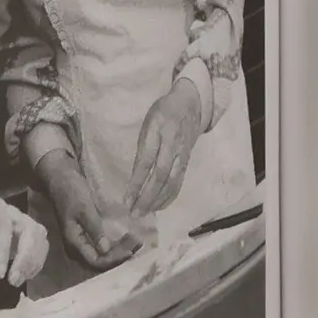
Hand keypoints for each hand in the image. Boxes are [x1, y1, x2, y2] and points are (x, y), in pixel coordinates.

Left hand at [0, 175, 51, 288]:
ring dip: (32, 263)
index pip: (4, 229)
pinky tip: (25, 275)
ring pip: (39, 239)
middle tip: (13, 281)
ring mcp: (26, 221)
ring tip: (18, 281)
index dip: (4, 253)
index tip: (0, 275)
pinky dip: (36, 262)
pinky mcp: (31, 231)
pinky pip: (41, 245)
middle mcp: (15, 213)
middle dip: (24, 259)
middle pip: (29, 232)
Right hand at [38, 150, 141, 272]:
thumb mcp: (84, 209)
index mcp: (73, 242)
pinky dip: (116, 246)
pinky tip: (128, 239)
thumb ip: (94, 229)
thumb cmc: (71, 192)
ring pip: (103, 257)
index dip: (113, 259)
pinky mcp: (87, 237)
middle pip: (100, 263)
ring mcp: (81, 243)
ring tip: (137, 242)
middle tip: (138, 244)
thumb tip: (105, 249)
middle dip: (120, 257)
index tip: (130, 250)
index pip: (95, 261)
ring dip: (120, 252)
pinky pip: (103, 248)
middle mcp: (76, 248)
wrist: (61, 180)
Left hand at [127, 79, 205, 217]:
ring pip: (171, 182)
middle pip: (160, 176)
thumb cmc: (163, 111)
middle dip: (147, 197)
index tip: (126, 199)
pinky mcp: (187, 160)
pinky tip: (159, 206)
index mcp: (158, 132)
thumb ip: (143, 146)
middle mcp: (172, 145)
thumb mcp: (148, 122)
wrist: (191, 103)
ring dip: (157, 200)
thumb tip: (136, 175)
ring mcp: (182, 154)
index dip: (136, 183)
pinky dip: (169, 196)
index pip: (146, 162)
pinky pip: (179, 181)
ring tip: (144, 213)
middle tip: (134, 213)